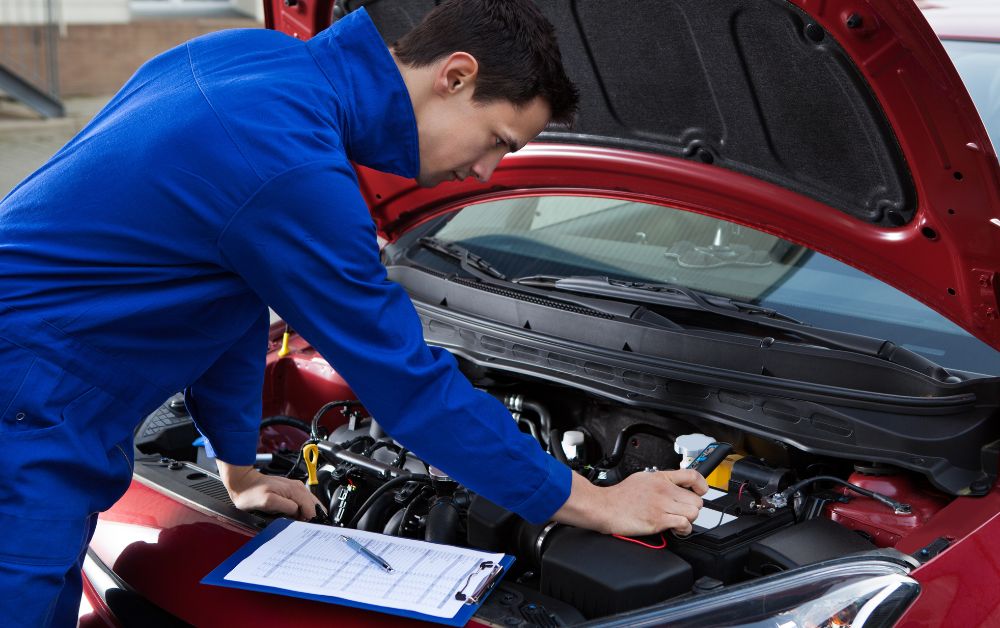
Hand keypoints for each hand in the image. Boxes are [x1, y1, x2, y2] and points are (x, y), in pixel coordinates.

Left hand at [217, 461, 324, 519]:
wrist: (243, 482)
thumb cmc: (251, 492)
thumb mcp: (268, 502)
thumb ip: (286, 506)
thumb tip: (298, 512)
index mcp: (294, 489)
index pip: (311, 507)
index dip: (309, 518)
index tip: (305, 527)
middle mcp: (297, 487)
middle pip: (313, 504)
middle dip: (312, 516)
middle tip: (306, 528)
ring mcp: (294, 488)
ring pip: (309, 503)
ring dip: (308, 513)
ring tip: (303, 523)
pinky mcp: (290, 491)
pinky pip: (303, 501)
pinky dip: (303, 510)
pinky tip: (299, 516)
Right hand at [552, 469, 708, 535]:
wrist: (604, 507)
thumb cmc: (619, 496)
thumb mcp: (641, 479)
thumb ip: (659, 481)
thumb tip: (673, 485)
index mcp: (660, 477)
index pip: (692, 475)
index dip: (702, 485)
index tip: (701, 491)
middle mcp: (663, 489)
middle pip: (696, 500)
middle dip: (692, 508)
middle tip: (682, 512)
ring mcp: (661, 504)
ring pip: (693, 513)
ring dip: (688, 520)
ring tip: (678, 522)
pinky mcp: (658, 520)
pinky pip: (684, 524)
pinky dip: (683, 530)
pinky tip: (675, 529)